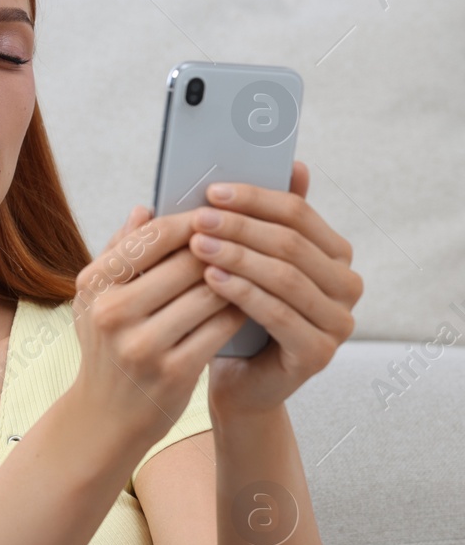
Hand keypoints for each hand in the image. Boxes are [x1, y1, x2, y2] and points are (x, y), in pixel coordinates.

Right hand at [71, 200, 247, 444]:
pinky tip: (248, 304)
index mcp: (93, 286)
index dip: (191, 220)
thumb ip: (119, 253)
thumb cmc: (108, 348)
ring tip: (253, 266)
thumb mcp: (97, 300)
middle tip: (247, 237)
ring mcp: (142, 344)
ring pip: (210, 292)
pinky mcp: (173, 371)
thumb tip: (145, 209)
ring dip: (237, 277)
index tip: (217, 213)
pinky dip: (238, 310)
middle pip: (187, 261)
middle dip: (221, 247)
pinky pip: (221, 326)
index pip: (152, 236)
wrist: (106, 417)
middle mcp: (112, 313)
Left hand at [188, 160, 361, 416]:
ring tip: (197, 244)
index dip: (254, 198)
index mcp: (336, 255)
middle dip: (241, 226)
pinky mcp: (319, 353)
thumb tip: (296, 163)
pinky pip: (279, 314)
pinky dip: (243, 292)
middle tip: (198, 217)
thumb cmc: (237, 314)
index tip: (211, 190)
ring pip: (286, 277)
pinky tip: (210, 278)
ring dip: (238, 256)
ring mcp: (339, 322)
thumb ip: (265, 219)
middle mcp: (347, 285)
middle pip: (292, 243)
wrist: (236, 381)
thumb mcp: (248, 261)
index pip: (298, 213)